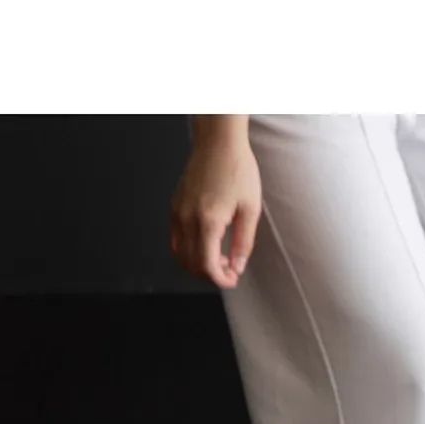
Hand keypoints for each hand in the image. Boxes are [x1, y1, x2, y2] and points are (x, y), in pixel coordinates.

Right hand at [169, 125, 261, 288]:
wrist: (218, 143)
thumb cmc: (237, 170)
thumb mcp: (250, 209)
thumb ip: (243, 242)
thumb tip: (237, 266)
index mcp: (208, 220)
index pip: (205, 265)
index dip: (219, 280)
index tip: (232, 280)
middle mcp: (187, 218)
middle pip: (190, 263)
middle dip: (210, 274)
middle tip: (229, 270)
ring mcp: (177, 212)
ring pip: (179, 253)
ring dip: (197, 264)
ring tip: (219, 257)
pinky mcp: (174, 205)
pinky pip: (174, 238)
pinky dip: (187, 250)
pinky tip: (205, 244)